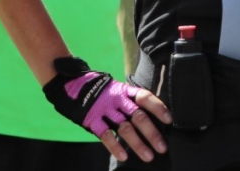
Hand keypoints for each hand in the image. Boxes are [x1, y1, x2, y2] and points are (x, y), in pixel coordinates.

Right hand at [43, 57, 170, 162]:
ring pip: (125, 128)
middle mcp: (117, 99)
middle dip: (152, 133)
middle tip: (162, 147)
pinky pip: (105, 134)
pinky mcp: (91, 119)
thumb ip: (129, 101)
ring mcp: (104, 109)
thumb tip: (152, 116)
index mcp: (124, 91)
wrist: (70, 84)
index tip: (169, 120)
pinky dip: (115, 146)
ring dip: (138, 143)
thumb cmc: (99, 91)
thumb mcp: (116, 90)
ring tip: (148, 156)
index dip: (158, 107)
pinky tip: (124, 156)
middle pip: (138, 116)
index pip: (145, 97)